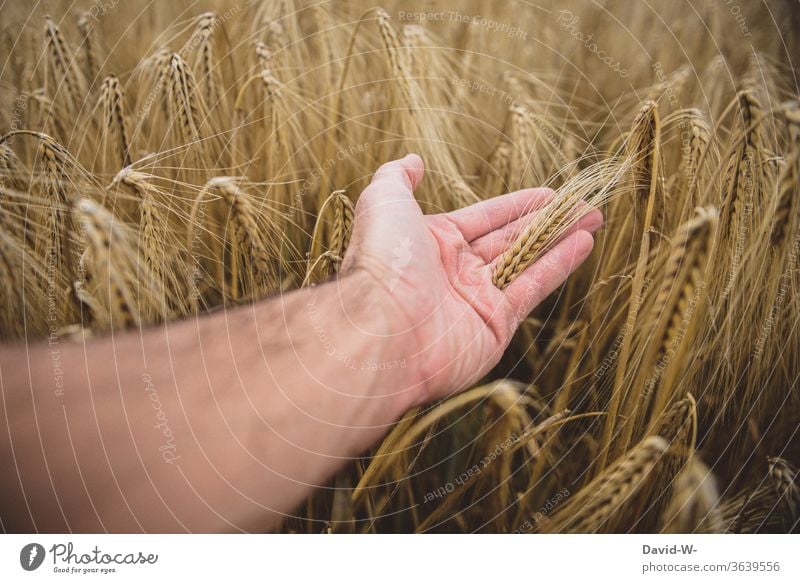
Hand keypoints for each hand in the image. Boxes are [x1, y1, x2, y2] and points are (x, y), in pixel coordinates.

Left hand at [341, 154, 602, 406]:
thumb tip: (412, 160)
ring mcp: (476, 299)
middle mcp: (455, 271)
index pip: (484, 218)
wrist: (381, 329)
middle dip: (548, 221)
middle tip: (584, 205)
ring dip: (561, 239)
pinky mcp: (495, 325)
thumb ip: (397, 177)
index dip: (517, 205)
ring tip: (593, 218)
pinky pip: (532, 288)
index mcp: (432, 242)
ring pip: (527, 261)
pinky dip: (559, 265)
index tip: (550, 194)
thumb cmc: (381, 261)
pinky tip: (584, 243)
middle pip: (511, 239)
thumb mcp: (383, 202)